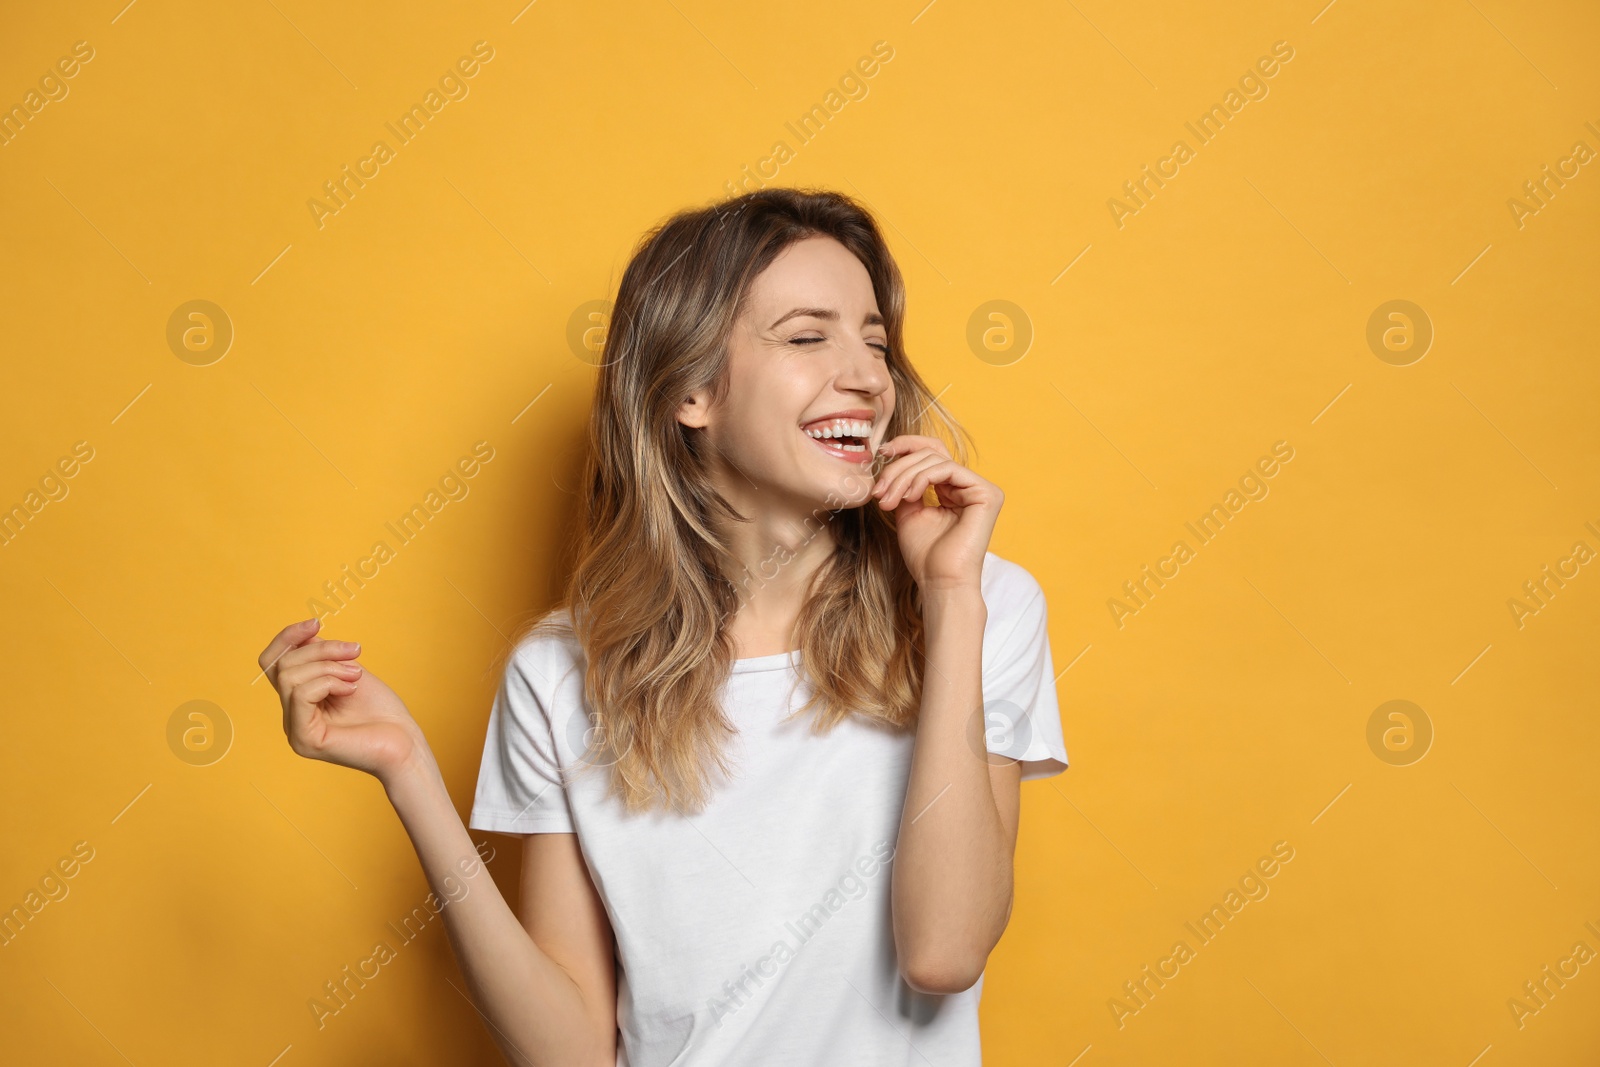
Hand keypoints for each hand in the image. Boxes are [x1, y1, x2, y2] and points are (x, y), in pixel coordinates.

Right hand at [257, 618, 429, 783]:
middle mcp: (290, 716)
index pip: (272, 662)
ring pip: (290, 676)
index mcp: (297, 700)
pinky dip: (328, 682)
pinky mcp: (304, 740)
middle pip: (283, 665)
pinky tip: (350, 689)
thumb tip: (303, 633)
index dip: (288, 637)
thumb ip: (322, 656)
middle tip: (356, 654)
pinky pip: (301, 694)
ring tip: (356, 676)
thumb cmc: (381, 711)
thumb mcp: (347, 671)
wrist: (404, 743)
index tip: (316, 623)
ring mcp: (294, 730)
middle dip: (322, 650)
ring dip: (329, 666)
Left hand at [869, 434, 1002, 591]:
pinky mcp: (987, 493)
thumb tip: (893, 459)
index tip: (882, 452)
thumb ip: (906, 484)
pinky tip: (910, 496)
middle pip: (931, 453)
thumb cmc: (925, 555)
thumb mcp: (908, 511)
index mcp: (953, 489)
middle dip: (898, 468)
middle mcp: (969, 486)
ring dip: (904, 476)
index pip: (932, 453)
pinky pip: (948, 469)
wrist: (940, 582)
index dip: (906, 445)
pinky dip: (922, 478)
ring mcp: (981, 489)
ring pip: (935, 459)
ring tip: (890, 500)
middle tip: (880, 492)